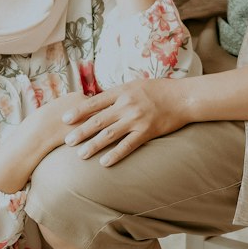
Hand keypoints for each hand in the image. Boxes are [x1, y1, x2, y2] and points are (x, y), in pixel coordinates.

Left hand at [60, 78, 188, 165]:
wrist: (183, 97)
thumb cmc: (158, 90)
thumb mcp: (134, 85)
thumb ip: (117, 94)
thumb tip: (96, 102)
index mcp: (121, 91)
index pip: (94, 102)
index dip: (78, 111)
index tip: (64, 119)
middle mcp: (126, 104)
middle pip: (98, 120)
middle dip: (80, 131)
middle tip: (66, 141)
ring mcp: (137, 119)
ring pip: (109, 134)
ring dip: (93, 145)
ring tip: (80, 155)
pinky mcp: (147, 131)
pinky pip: (128, 145)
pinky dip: (115, 154)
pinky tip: (104, 163)